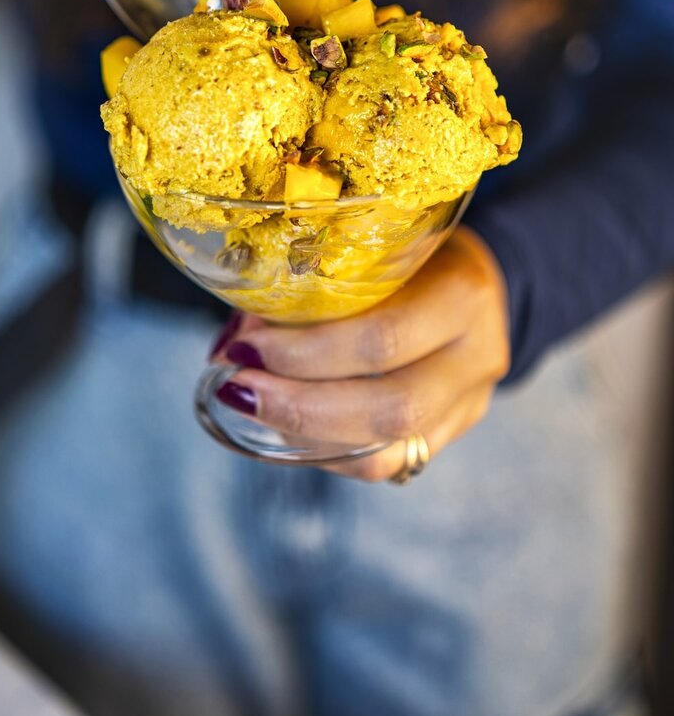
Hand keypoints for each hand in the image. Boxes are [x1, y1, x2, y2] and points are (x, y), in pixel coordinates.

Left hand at [211, 227, 510, 480]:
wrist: (477, 279)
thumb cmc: (413, 254)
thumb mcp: (378, 249)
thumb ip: (317, 288)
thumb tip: (236, 337)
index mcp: (461, 295)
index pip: (380, 340)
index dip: (303, 352)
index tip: (244, 344)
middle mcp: (476, 357)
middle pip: (386, 408)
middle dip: (298, 405)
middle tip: (239, 386)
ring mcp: (469, 405)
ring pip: (384, 452)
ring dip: (304, 435)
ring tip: (252, 406)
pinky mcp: (449, 435)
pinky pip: (383, 466)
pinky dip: (325, 452)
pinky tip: (285, 428)